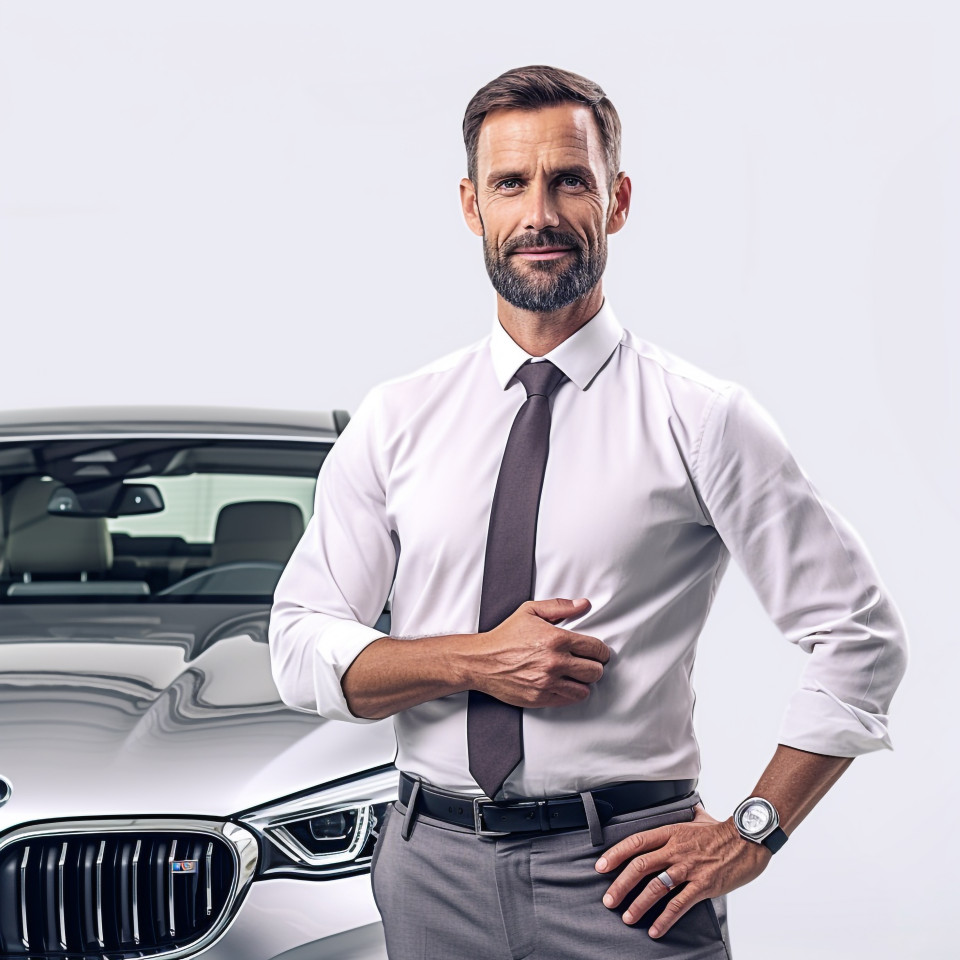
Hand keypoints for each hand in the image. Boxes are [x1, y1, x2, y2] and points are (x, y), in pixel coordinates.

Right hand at [471, 597, 609, 707]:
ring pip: (584, 689)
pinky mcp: (541, 697)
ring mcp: (548, 682)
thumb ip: (560, 606)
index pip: (596, 649)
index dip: (601, 651)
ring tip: (575, 675)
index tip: (598, 652)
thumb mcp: (530, 611)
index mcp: (556, 639)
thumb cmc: (505, 636)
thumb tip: (583, 604)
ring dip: (583, 682)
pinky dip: (570, 693)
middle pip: (595, 671)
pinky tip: (563, 684)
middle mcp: (555, 662)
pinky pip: (568, 699)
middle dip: (594, 666)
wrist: (482, 660)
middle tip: (587, 663)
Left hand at [594, 806, 769, 937]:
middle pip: (640, 866)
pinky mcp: (704, 885)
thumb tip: (684, 806)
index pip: (636, 842)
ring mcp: (689, 868)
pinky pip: (679, 904)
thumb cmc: (723, 830)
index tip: (601, 867)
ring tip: (627, 918)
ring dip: (638, 904)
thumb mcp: (698, 817)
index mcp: (671, 832)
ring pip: (656, 887)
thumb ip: (685, 815)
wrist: (749, 840)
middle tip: (608, 900)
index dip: (616, 854)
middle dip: (620, 884)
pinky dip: (665, 919)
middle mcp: (676, 850)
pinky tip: (655, 929)